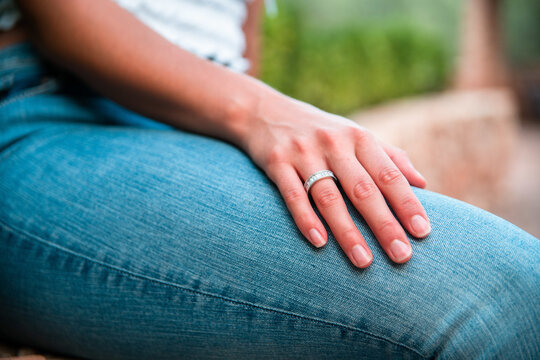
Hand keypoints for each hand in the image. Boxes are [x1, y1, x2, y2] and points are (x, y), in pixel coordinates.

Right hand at [244, 94, 430, 267]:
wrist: (264, 111)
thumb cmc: (321, 131)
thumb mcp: (355, 135)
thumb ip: (389, 157)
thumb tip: (422, 183)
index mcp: (359, 138)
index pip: (389, 175)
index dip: (407, 204)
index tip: (423, 233)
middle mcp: (334, 143)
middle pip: (363, 190)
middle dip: (384, 225)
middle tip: (402, 256)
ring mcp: (303, 152)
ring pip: (329, 197)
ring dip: (347, 232)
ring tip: (363, 261)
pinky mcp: (276, 162)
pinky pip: (293, 195)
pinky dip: (306, 219)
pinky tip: (319, 243)